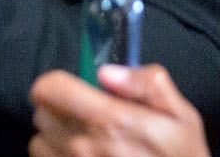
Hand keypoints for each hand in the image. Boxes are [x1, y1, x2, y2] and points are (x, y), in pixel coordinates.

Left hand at [29, 65, 210, 156]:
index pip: (49, 89)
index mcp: (109, 120)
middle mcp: (83, 147)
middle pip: (41, 113)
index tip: (72, 87)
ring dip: (53, 138)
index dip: (57, 83)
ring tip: (80, 140)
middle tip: (83, 115)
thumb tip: (106, 72)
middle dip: (58, 109)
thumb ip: (146, 84)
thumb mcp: (181, 115)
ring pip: (39, 142)